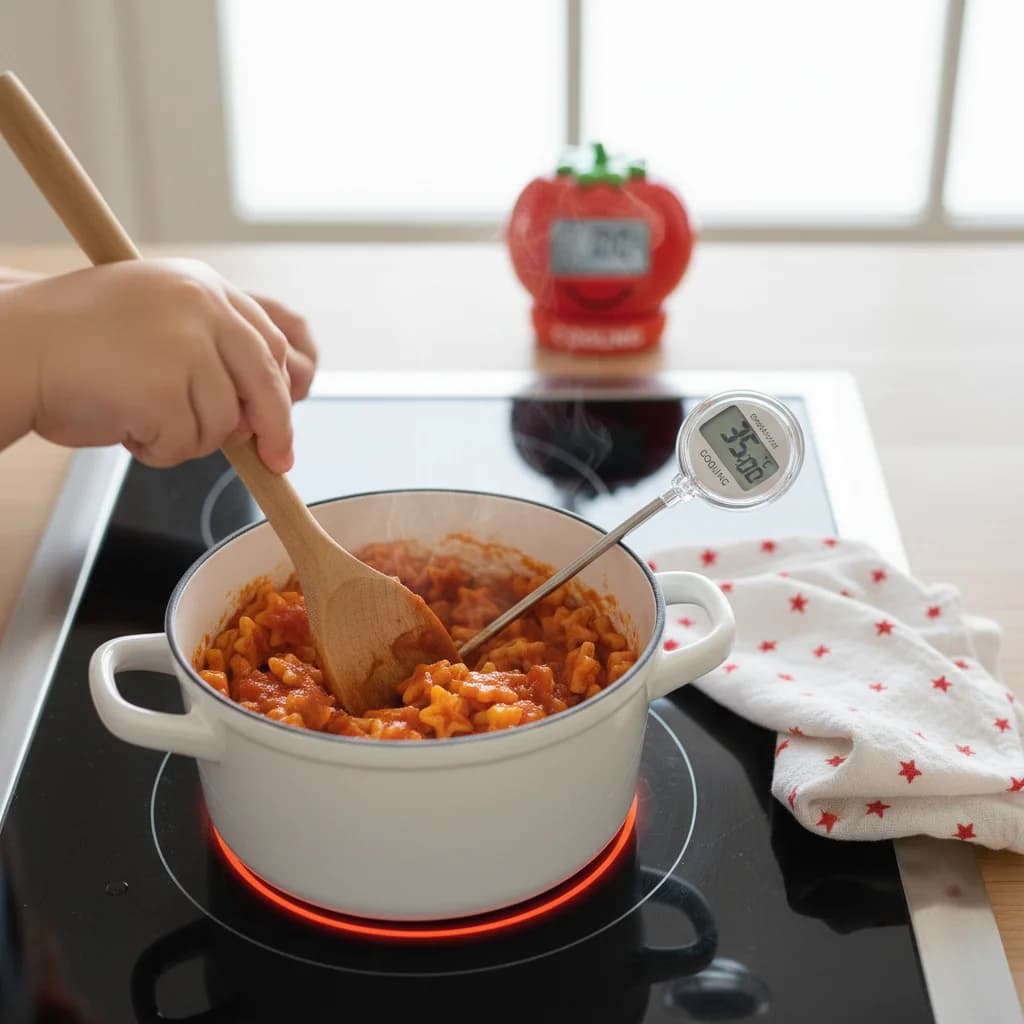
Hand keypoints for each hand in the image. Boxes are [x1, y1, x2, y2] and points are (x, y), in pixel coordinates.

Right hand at [1, 259, 317, 470]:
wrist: (12, 345)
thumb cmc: (75, 341)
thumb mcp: (157, 322)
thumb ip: (211, 346)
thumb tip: (264, 406)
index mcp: (204, 286)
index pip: (271, 342)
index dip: (285, 390)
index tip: (284, 424)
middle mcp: (202, 307)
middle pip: (265, 383)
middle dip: (274, 431)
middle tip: (275, 463)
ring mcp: (186, 346)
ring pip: (224, 423)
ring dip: (186, 437)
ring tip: (138, 413)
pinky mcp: (164, 388)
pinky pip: (185, 443)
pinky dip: (157, 449)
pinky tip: (124, 423)